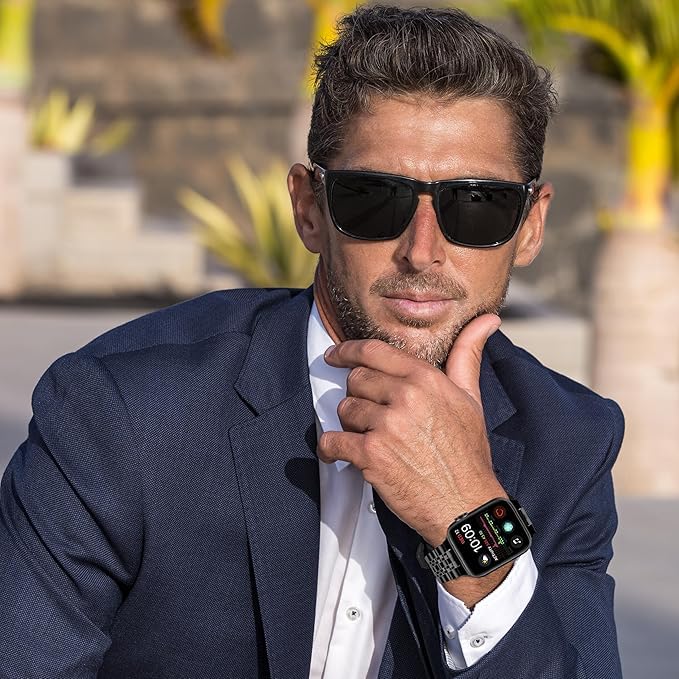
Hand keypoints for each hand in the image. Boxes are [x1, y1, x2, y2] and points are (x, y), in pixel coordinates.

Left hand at [319, 313, 506, 547]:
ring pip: (344, 409)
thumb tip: (488, 320)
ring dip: (350, 424)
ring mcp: (387, 425)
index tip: (335, 355)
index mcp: (426, 379)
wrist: (465, 506)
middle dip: (358, 396)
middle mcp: (405, 396)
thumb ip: (468, 355)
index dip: (347, 350)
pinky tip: (338, 454)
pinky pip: (333, 440)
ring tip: (369, 438)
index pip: (373, 351)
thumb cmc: (467, 453)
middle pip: (356, 379)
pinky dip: (331, 448)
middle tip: (372, 416)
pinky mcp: (371, 455)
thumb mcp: (471, 399)